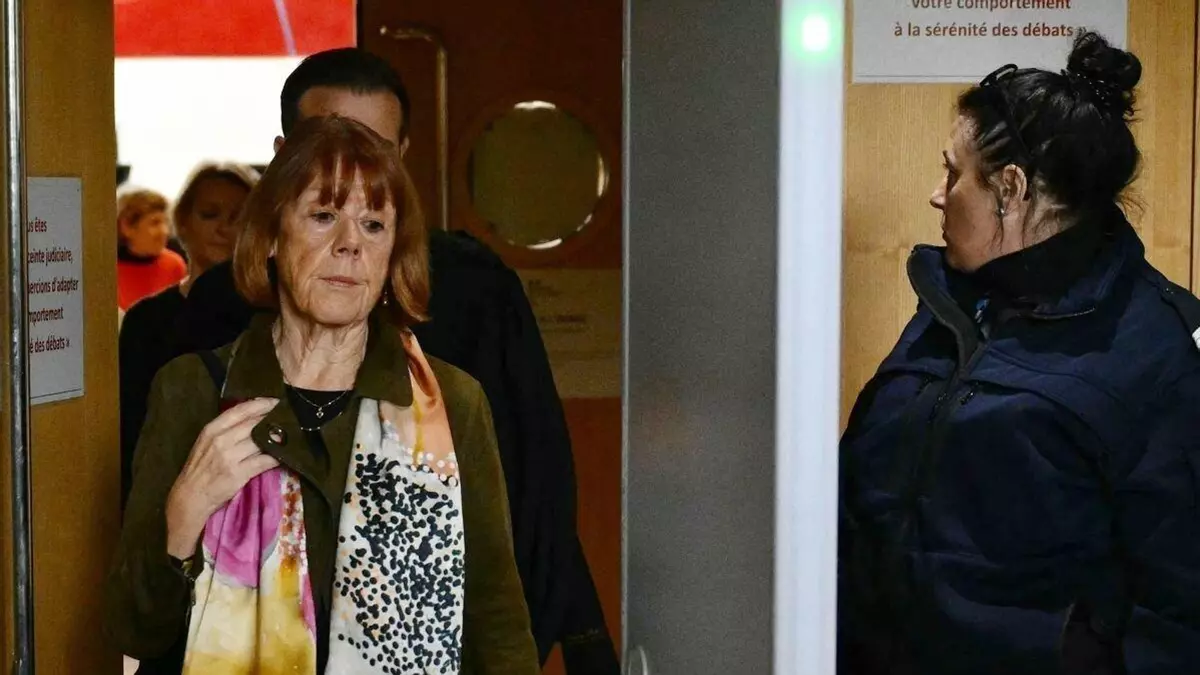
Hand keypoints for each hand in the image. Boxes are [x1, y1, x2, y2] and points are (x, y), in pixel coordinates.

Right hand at [164, 397, 279, 558]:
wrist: (190, 496)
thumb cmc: (200, 468)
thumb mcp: (207, 442)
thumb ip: (227, 429)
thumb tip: (254, 416)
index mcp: (212, 429)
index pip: (241, 410)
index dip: (262, 404)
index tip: (277, 402)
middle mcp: (221, 440)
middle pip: (254, 423)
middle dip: (274, 419)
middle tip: (289, 418)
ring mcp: (230, 457)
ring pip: (261, 440)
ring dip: (278, 438)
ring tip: (289, 435)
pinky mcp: (239, 473)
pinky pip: (264, 461)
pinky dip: (277, 457)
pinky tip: (284, 455)